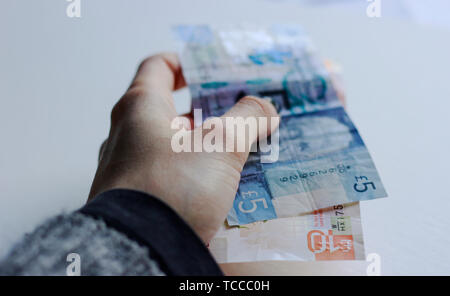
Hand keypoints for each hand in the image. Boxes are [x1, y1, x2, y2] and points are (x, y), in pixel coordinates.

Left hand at [88, 53, 278, 242]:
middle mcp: (127, 133)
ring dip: (200, 145)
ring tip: (234, 153)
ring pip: (169, 145)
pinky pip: (165, 173)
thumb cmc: (173, 188)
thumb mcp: (221, 146)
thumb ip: (247, 119)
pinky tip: (215, 185)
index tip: (209, 71)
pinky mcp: (132, 195)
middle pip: (169, 109)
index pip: (158, 67)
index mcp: (141, 108)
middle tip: (236, 117)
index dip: (186, 63)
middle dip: (205, 112)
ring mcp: (126, 166)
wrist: (140, 249)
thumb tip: (265, 109)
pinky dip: (189, 172)